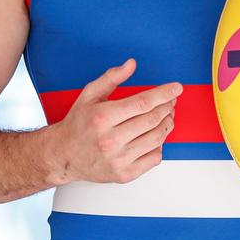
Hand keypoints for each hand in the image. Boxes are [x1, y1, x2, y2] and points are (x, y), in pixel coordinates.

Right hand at [48, 58, 181, 183]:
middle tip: (170, 100)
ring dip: (167, 124)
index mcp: (102, 117)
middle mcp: (110, 140)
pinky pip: (154, 158)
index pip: (142, 103)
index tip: (176, 88)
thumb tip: (131, 64)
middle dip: (167, 107)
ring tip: (167, 115)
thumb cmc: (78, 124)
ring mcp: (118, 159)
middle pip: (152, 120)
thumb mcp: (89, 95)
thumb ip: (111, 78)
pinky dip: (159, 145)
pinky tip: (155, 135)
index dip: (163, 94)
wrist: (64, 155)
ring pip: (156, 139)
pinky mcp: (124, 175)